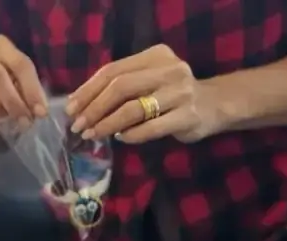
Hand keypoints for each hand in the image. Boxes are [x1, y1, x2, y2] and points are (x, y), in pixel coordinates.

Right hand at [0, 35, 47, 126]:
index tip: (41, 112)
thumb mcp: (18, 74)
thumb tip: (39, 112)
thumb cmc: (4, 76)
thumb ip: (29, 87)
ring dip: (1, 114)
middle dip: (14, 103)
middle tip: (25, 121)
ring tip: (5, 114)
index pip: (19, 64)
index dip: (32, 90)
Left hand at [66, 45, 224, 143]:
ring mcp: (180, 93)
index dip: (88, 90)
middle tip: (78, 125)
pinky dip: (131, 135)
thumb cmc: (171, 94)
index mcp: (155, 56)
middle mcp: (169, 70)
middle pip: (120, 87)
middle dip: (94, 108)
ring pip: (133, 109)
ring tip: (93, 134)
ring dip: (107, 124)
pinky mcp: (187, 117)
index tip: (71, 108)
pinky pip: (150, 128)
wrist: (215, 105)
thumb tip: (79, 104)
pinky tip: (120, 138)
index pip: (113, 70)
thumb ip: (121, 85)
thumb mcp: (149, 79)